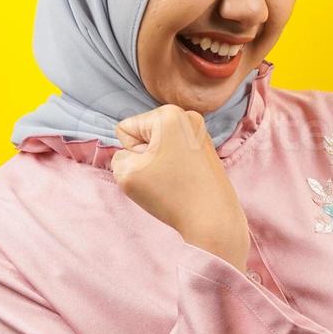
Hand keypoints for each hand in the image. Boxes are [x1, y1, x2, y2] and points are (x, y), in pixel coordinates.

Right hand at [110, 105, 249, 271]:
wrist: (213, 219)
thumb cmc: (171, 194)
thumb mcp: (126, 174)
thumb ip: (119, 157)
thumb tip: (139, 155)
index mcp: (168, 114)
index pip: (125, 129)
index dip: (131, 154)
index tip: (151, 168)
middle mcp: (188, 116)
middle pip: (143, 135)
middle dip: (146, 156)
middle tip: (164, 175)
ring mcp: (201, 132)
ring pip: (158, 146)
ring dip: (158, 163)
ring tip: (175, 179)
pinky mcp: (207, 149)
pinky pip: (175, 154)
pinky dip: (174, 167)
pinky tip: (185, 182)